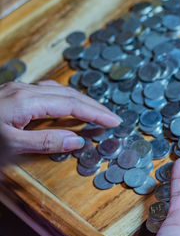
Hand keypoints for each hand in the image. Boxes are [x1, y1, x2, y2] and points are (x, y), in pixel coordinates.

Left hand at [0, 81, 120, 153]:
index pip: (72, 105)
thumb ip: (44, 142)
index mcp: (26, 101)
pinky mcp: (11, 93)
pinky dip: (63, 97)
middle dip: (93, 106)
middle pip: (69, 94)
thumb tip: (77, 141)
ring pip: (58, 90)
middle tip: (111, 118)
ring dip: (80, 100)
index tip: (114, 122)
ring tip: (95, 112)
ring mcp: (17, 89)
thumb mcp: (9, 146)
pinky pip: (46, 90)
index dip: (96, 113)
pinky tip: (65, 104)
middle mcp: (24, 90)